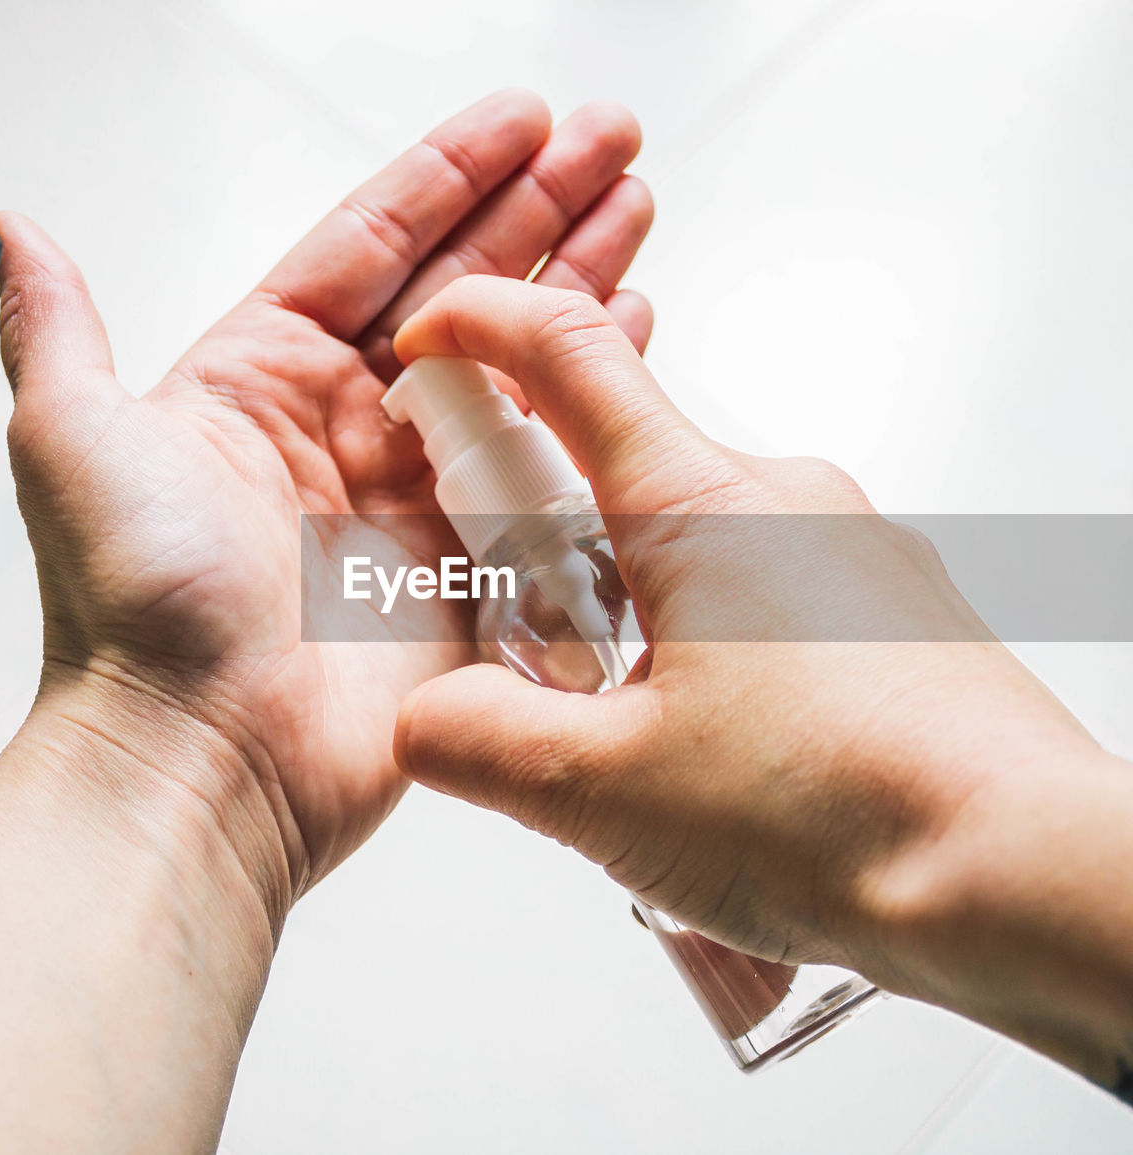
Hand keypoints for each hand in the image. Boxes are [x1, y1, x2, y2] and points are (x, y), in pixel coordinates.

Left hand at [0, 92, 654, 919]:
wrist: (202, 762)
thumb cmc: (136, 609)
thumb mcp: (75, 441)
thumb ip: (58, 328)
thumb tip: (14, 229)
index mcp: (260, 379)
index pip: (371, 247)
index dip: (449, 175)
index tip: (524, 116)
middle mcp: (344, 429)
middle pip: (462, 289)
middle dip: (539, 207)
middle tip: (613, 141)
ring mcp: (416, 497)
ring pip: (515, 363)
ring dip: (578, 284)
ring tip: (640, 211)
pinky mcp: (471, 568)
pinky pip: (545, 465)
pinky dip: (591, 400)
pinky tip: (635, 338)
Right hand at [391, 275, 1132, 1087]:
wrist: (1027, 873)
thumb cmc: (848, 814)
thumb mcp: (603, 792)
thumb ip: (477, 742)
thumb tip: (422, 717)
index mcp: (701, 507)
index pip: (568, 355)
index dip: (480, 328)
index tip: (429, 346)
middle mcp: (782, 498)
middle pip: (616, 467)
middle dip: (539, 545)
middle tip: (524, 651)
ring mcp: (845, 548)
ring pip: (686, 542)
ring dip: (623, 613)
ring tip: (632, 737)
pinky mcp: (884, 604)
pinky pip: (757, 588)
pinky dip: (699, 640)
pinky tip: (713, 745)